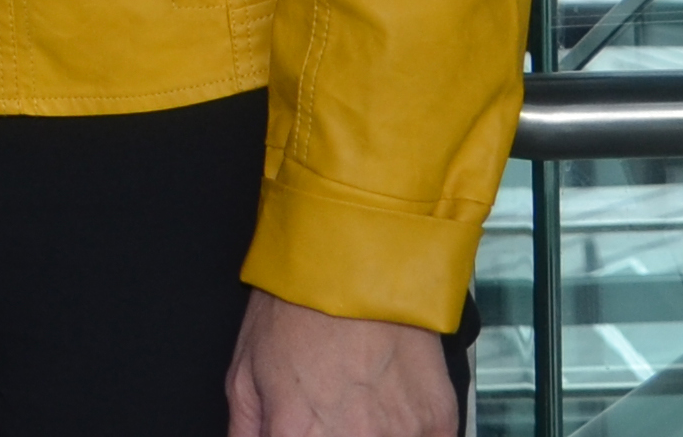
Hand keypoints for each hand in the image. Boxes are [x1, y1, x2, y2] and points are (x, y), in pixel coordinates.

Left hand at [226, 290, 454, 436]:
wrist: (352, 263)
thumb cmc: (293, 309)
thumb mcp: (244, 370)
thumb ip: (246, 430)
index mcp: (301, 436)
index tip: (297, 428)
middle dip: (329, 434)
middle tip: (330, 411)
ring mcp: (402, 434)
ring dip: (373, 432)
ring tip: (359, 403)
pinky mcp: (438, 420)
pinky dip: (408, 430)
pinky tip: (390, 405)